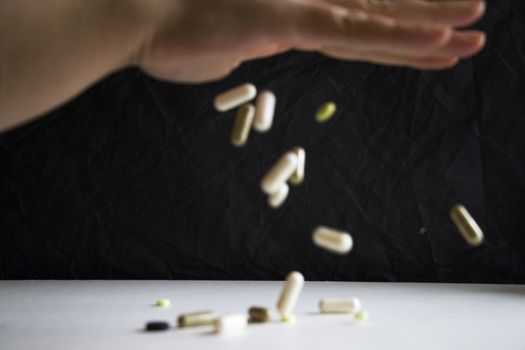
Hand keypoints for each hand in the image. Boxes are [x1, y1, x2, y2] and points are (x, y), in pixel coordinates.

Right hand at [136, 0, 485, 82]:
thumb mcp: (219, 51)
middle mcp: (303, 3)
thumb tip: (249, 51)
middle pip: (375, 14)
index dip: (394, 30)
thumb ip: (246, 49)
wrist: (137, 16)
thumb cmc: (170, 34)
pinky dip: (397, 39)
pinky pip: (352, 33)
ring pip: (375, 20)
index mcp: (290, 13)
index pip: (354, 23)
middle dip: (426, 20)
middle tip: (474, 20)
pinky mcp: (286, 19)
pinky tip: (440, 42)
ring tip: (475, 33)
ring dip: (427, 28)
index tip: (430, 37)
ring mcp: (297, 7)